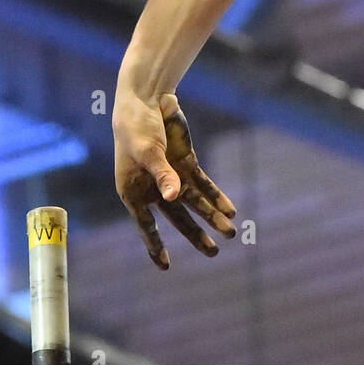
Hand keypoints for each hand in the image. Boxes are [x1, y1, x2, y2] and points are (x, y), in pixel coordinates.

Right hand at [113, 90, 236, 268]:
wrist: (146, 99)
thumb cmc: (136, 127)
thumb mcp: (147, 151)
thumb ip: (162, 174)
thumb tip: (174, 198)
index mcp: (133, 190)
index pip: (145, 224)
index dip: (155, 244)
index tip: (166, 265)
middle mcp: (153, 188)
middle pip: (178, 217)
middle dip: (195, 234)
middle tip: (213, 253)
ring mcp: (172, 176)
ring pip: (195, 203)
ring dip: (211, 216)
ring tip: (230, 233)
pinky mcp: (185, 163)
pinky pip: (204, 184)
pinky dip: (216, 196)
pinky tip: (229, 209)